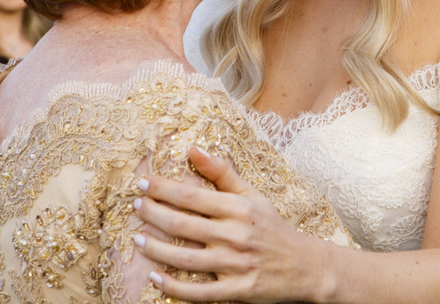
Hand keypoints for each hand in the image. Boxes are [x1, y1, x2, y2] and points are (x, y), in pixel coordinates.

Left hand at [134, 147, 325, 303]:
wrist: (304, 266)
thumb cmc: (272, 227)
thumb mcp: (252, 195)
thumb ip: (222, 173)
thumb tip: (193, 149)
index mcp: (238, 208)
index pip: (191, 196)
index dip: (162, 189)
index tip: (142, 183)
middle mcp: (235, 235)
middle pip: (183, 225)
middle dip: (153, 215)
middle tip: (135, 207)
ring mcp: (235, 264)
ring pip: (186, 258)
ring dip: (157, 249)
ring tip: (138, 240)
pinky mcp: (236, 290)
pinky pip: (199, 292)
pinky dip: (174, 287)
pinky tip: (156, 279)